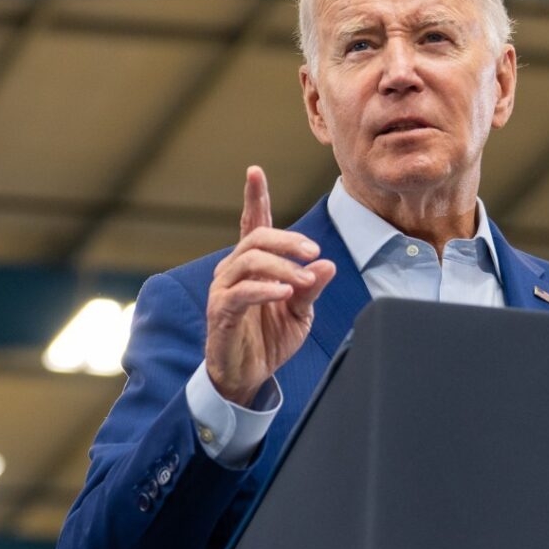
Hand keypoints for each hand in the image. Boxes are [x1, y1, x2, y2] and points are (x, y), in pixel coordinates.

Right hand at [205, 166, 335, 404]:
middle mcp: (233, 270)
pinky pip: (241, 293)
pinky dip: (265, 289)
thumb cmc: (270, 339)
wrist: (249, 376)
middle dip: (288, 240)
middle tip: (313, 251)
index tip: (255, 171)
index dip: (254, 198)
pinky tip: (285, 292)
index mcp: (253, 266)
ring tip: (304, 280)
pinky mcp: (220, 312)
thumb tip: (327, 263)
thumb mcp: (301, 312)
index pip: (253, 225)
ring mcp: (224, 290)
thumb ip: (312, 287)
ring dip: (282, 267)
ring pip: (249, 262)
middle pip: (256, 239)